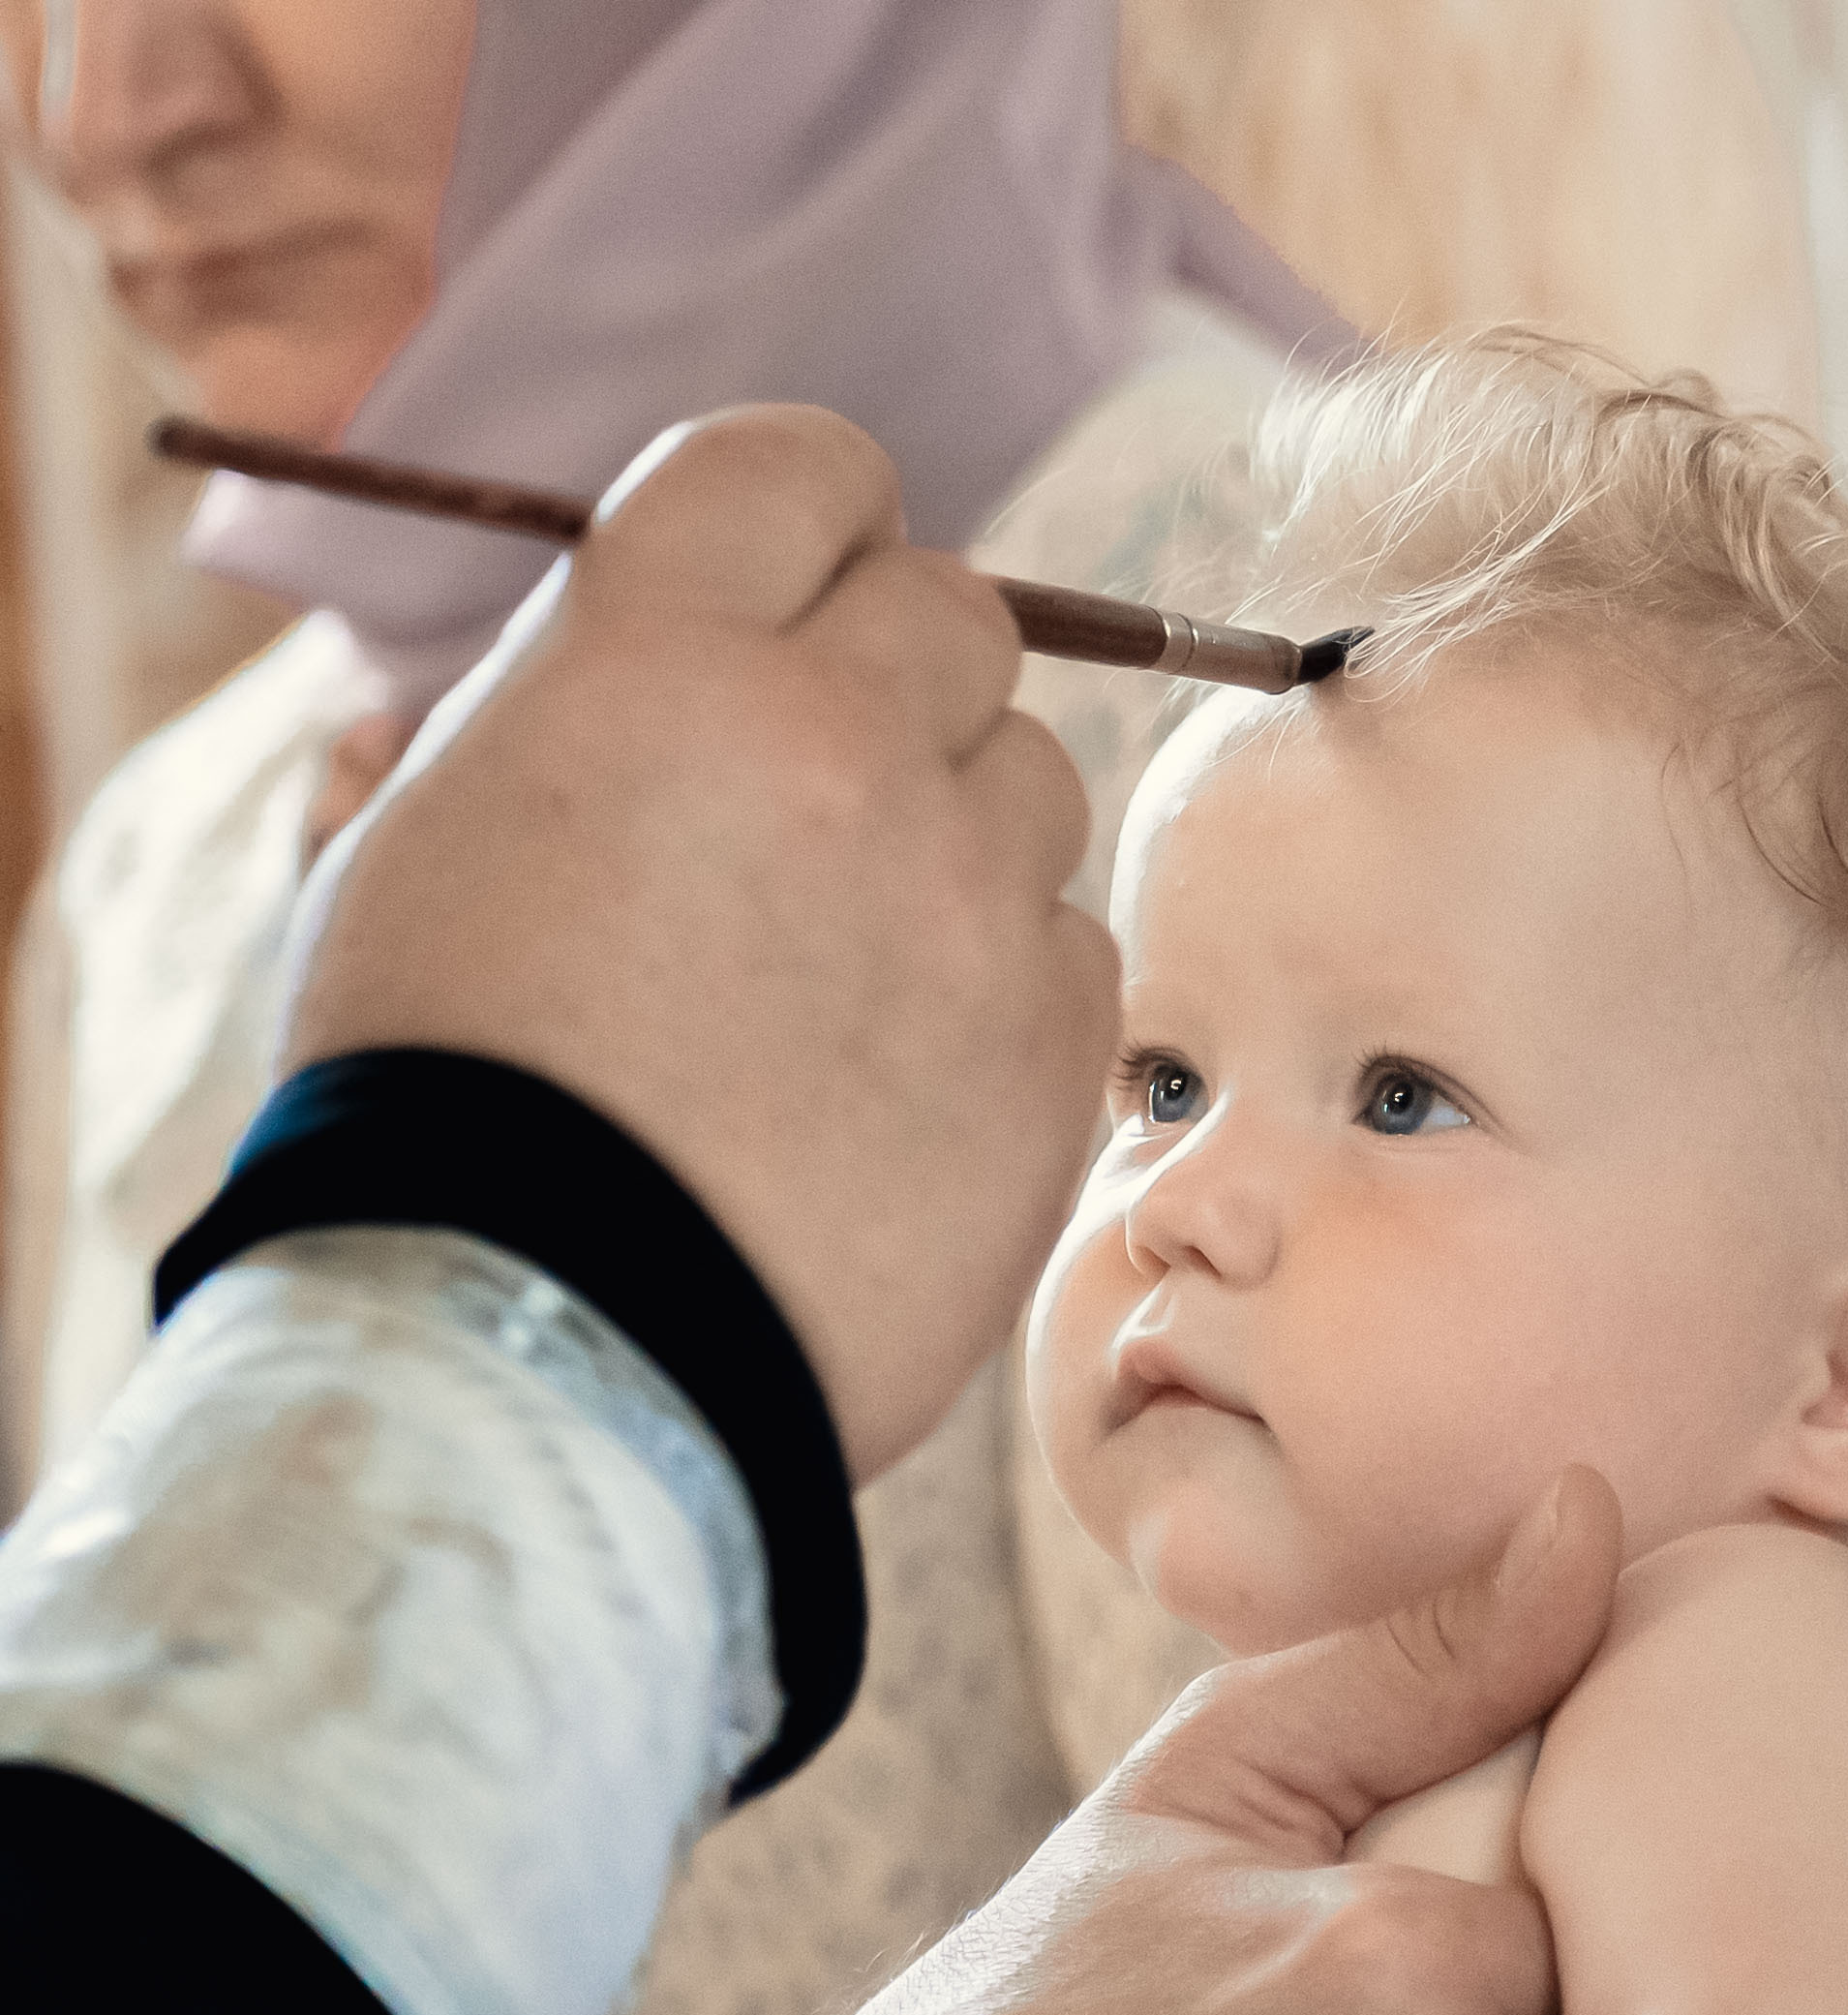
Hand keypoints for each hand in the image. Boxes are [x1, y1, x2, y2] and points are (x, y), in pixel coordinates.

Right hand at [283, 405, 1114, 1481]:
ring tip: (841, 978)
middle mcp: (837, 739)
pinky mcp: (1050, 1056)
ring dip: (956, 844)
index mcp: (658, 653)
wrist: (544, 1350)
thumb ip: (538, 729)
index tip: (803, 586)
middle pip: (952, 618)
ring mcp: (964, 900)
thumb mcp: (411, 859)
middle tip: (816, 807)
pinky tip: (904, 1084)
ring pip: (1030, 786)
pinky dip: (1007, 996)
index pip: (803, 468)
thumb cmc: (440, 1110)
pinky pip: (1074, 957)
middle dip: (892, 685)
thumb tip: (548, 683)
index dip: (812, 522)